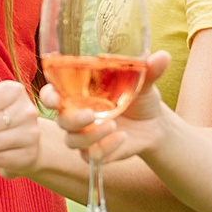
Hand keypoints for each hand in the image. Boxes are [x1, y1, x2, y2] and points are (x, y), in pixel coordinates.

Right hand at [52, 50, 173, 164]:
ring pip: (72, 140)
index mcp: (79, 93)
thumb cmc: (139, 98)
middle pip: (58, 119)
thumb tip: (163, 56)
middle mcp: (77, 114)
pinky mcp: (96, 151)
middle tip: (89, 114)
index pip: (53, 92)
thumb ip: (148, 69)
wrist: (155, 125)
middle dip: (70, 118)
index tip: (53, 90)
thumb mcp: (144, 82)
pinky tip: (122, 137)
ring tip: (113, 125)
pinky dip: (105, 147)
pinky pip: (90, 155)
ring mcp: (85, 135)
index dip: (48, 92)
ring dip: (90, 135)